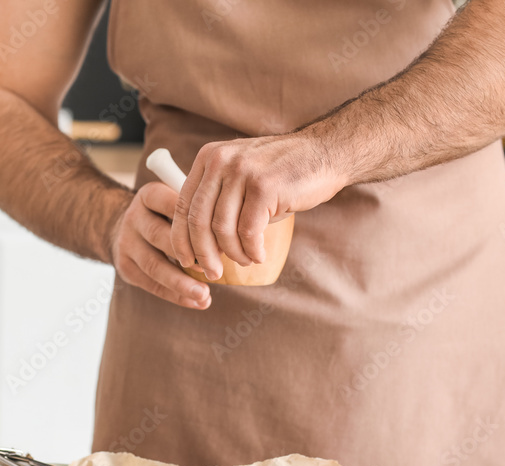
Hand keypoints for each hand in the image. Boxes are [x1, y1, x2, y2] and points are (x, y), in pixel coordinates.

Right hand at [110, 182, 212, 308]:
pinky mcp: (124, 266)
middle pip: (161, 236)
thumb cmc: (166, 215)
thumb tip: (235, 236)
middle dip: (190, 256)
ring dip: (181, 283)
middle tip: (215, 271)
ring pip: (154, 265)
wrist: (123, 226)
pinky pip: (151, 284)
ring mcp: (126, 242)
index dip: (198, 224)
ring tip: (204, 295)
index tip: (222, 241)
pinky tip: (196, 302)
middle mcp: (134, 217)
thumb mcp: (178, 202)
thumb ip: (200, 211)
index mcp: (150, 196)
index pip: (173, 205)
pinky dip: (175, 295)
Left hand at [170, 130, 344, 280]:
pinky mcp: (264, 187)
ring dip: (233, 254)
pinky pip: (248, 232)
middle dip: (203, 254)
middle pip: (198, 220)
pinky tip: (258, 255)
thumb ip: (217, 197)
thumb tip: (198, 244)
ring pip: (223, 229)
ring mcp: (242, 172)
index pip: (181, 204)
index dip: (180, 238)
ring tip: (245, 260)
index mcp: (208, 158)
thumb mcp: (240, 174)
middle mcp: (220, 161)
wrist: (324, 153)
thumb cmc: (281, 173)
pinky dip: (251, 250)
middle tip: (212, 273)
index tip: (186, 260)